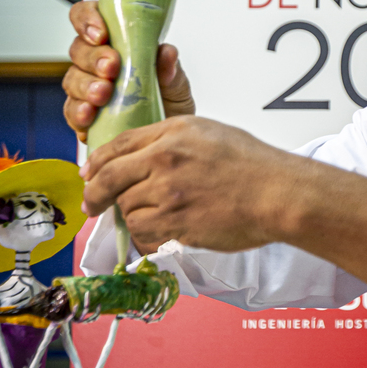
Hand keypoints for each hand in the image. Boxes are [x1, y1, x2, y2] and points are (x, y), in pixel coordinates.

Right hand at [62, 0, 194, 141]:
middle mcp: (95, 61)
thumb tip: (166, 53)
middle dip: (93, 58)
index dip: (88, 20)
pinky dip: (78, 112)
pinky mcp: (82, 115)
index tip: (101, 34)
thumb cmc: (168, 101)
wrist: (168, 139)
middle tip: (111, 67)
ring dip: (86, 85)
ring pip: (72, 79)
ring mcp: (86, 88)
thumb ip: (170, 66)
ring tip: (103, 95)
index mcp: (116, 41)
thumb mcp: (177, 82)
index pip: (89, 16)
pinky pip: (71, 111)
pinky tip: (89, 115)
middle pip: (79, 49)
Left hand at [81, 115, 295, 253]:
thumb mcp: (208, 133)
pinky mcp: (175, 221)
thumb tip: (141, 156)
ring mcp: (168, 192)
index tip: (89, 175)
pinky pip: (141, 231)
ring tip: (154, 215)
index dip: (96, 162)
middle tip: (93, 206)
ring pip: (126, 207)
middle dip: (96, 195)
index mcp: (172, 133)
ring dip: (132, 214)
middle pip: (109, 178)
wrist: (277, 193)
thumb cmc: (252, 165)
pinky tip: (161, 230)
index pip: (118, 145)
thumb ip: (170, 140)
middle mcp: (164, 159)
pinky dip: (145, 234)